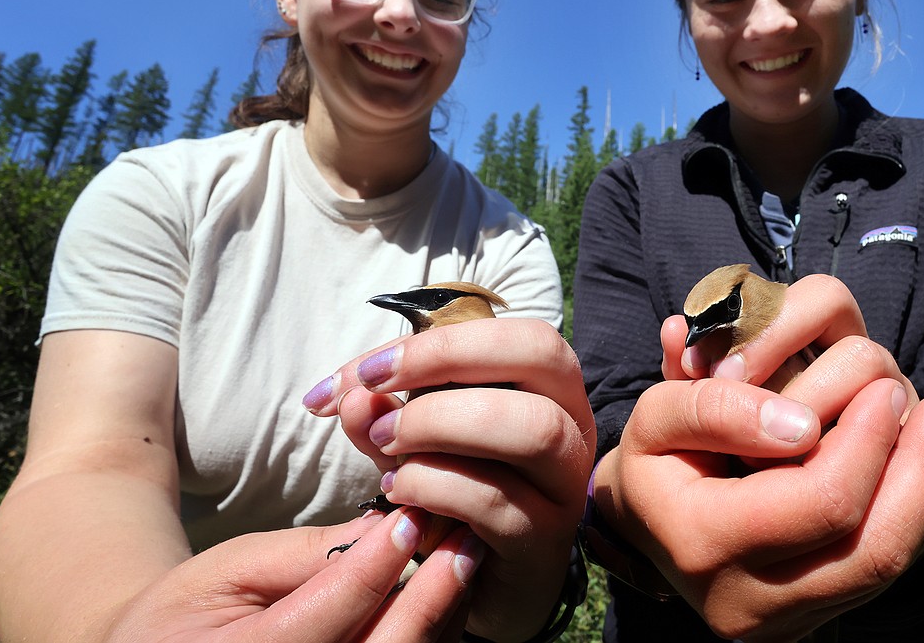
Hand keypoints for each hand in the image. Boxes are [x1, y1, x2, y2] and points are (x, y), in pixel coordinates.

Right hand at [105, 508, 479, 642]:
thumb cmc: (190, 611)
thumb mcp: (230, 569)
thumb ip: (304, 555)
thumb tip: (383, 527)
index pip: (328, 615)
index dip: (374, 565)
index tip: (410, 515)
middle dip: (431, 595)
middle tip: (465, 539)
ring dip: (444, 613)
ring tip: (468, 556)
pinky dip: (433, 632)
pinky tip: (451, 590)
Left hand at [309, 317, 594, 640]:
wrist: (481, 590)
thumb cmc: (451, 500)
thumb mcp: (410, 448)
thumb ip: (380, 419)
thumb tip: (350, 397)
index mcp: (547, 387)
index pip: (511, 333)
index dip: (439, 340)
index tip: (367, 371)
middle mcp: (573, 425)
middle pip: (539, 354)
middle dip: (446, 360)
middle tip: (374, 390)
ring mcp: (565, 483)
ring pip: (531, 426)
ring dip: (442, 424)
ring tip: (385, 444)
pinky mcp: (544, 540)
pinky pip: (496, 500)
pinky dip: (435, 486)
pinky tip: (396, 494)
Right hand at [599, 275, 923, 641]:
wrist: (648, 528)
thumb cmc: (656, 461)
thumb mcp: (654, 418)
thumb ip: (713, 407)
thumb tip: (801, 424)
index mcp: (705, 545)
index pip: (818, 501)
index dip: (864, 440)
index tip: (883, 386)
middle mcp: (750, 602)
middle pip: (873, 548)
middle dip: (920, 468)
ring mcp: (789, 620)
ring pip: (892, 566)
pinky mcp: (817, 617)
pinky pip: (892, 571)